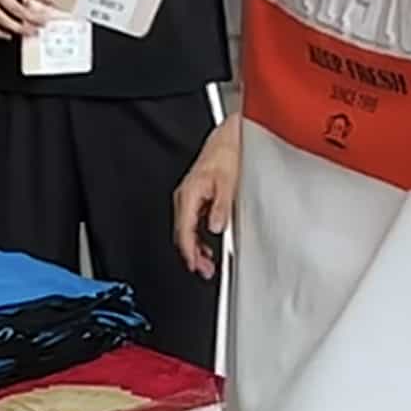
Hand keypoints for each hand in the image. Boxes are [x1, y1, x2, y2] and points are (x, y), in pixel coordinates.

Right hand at [173, 116, 239, 279]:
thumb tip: (216, 227)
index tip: (197, 266)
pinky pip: (191, 223)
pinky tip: (208, 246)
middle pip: (182, 234)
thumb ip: (221, 206)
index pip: (184, 230)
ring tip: (206, 263)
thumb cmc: (226, 155)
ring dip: (195, 248)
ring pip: (185, 230)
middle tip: (205, 270)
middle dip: (192, 255)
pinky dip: (198, 237)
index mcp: (189, 194)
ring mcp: (188, 198)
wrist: (227, 140)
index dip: (189, 252)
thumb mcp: (228, 182)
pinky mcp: (195, 198)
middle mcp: (185, 197)